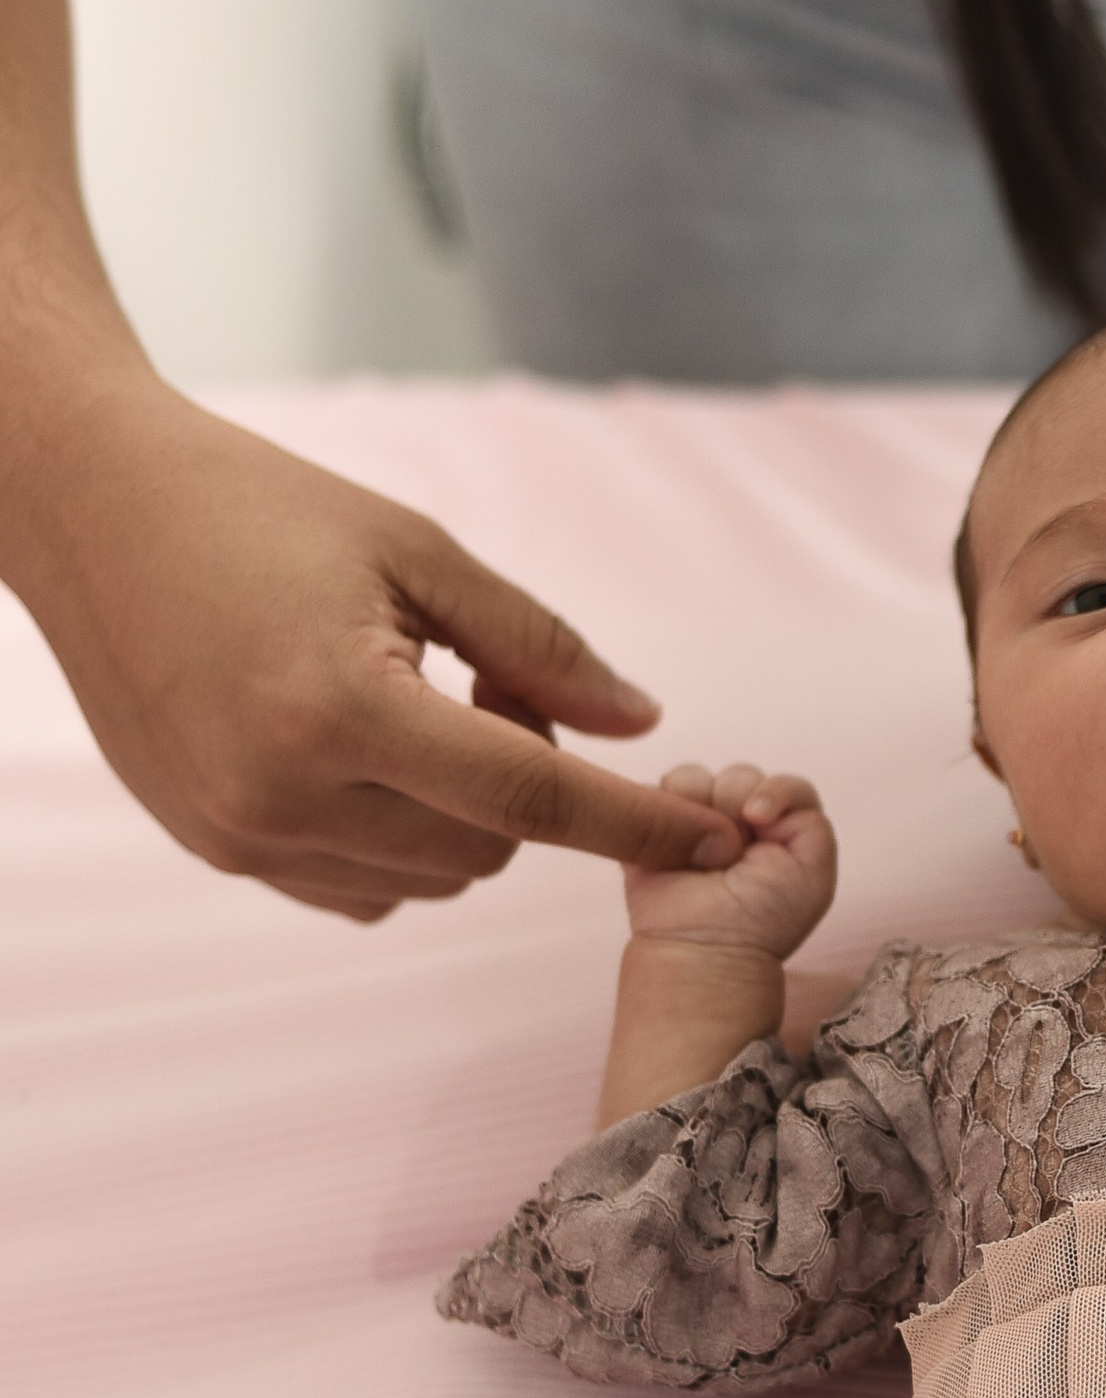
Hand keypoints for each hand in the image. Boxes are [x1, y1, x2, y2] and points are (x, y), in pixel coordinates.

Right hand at [7, 383, 741, 917]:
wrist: (92, 513)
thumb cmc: (258, 508)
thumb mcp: (415, 548)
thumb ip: (538, 642)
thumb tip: (643, 722)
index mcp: (340, 709)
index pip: (531, 795)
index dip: (636, 822)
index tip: (720, 840)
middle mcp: (284, 793)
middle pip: (490, 848)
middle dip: (525, 778)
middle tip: (481, 677)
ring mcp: (242, 835)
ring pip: (434, 878)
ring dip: (465, 813)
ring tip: (414, 702)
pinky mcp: (217, 850)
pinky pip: (363, 889)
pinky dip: (403, 840)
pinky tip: (366, 752)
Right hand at [624, 766, 836, 960]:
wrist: (708, 947)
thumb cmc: (764, 918)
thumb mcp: (814, 871)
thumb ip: (811, 820)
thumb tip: (756, 802)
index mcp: (779, 829)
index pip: (783, 785)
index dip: (774, 792)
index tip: (758, 818)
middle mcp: (738, 822)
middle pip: (739, 775)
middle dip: (734, 802)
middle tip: (731, 850)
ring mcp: (695, 823)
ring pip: (695, 777)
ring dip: (698, 805)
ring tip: (699, 854)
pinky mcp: (655, 828)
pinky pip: (656, 791)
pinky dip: (664, 806)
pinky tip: (674, 843)